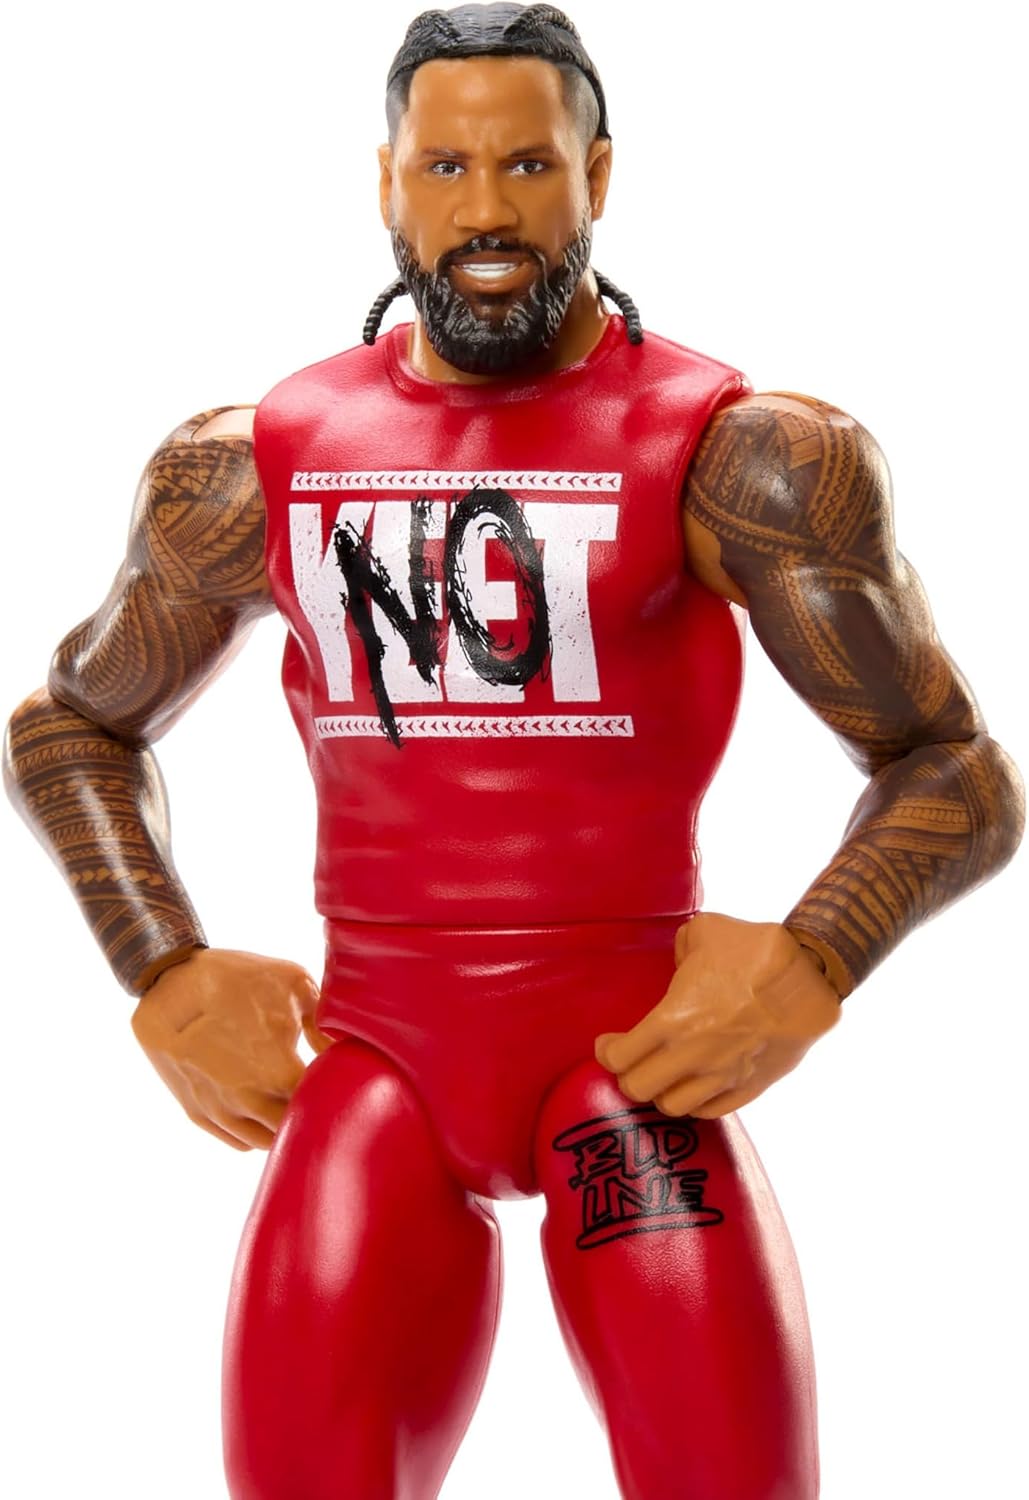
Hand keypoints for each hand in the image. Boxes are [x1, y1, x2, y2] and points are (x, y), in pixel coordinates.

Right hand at [131, 947, 331, 1148]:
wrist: (168, 982)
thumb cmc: (235, 979)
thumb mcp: (293, 984)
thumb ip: (324, 1025)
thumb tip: (342, 1051)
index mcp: (279, 1073)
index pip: (323, 1105)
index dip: (335, 1092)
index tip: (337, 1075)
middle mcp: (250, 1102)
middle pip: (296, 1129)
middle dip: (312, 1112)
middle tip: (319, 1090)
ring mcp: (221, 1112)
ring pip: (267, 1142)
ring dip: (282, 1125)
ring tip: (290, 1098)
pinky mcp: (198, 1113)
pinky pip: (238, 1141)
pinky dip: (254, 1130)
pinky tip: (261, 1105)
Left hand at [595, 913, 839, 1117]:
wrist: (810, 977)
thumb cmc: (754, 951)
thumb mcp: (704, 932)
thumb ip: (680, 949)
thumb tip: (679, 962)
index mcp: (671, 1020)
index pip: (620, 1058)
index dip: (608, 1053)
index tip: (609, 1044)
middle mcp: (692, 1055)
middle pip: (639, 1089)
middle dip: (629, 1076)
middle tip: (633, 1062)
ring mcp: (722, 1076)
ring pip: (673, 1107)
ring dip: (662, 1093)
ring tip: (664, 1077)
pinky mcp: (751, 1086)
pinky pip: (711, 1111)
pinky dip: (696, 1104)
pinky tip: (694, 1087)